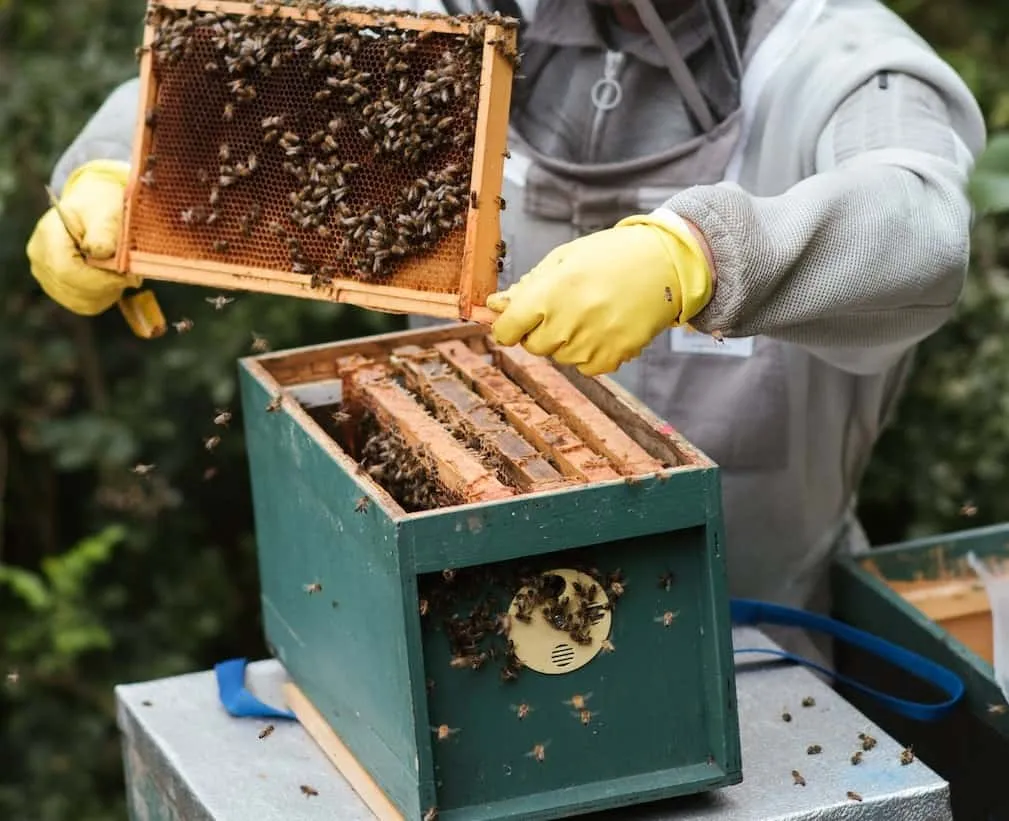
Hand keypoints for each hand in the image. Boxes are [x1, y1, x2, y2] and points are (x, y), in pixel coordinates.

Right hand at [26, 159, 140, 315]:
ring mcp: (45, 275)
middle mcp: (40, 258)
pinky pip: (84, 305)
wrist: (92, 209)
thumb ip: (104, 232)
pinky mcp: (58, 288)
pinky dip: (103, 296)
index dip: (100, 279)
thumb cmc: (101, 207)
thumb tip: (102, 252)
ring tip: (120, 273)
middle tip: (132, 274)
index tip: (128, 275)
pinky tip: (111, 280)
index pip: (67, 270)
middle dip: (109, 286)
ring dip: (108, 292)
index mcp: (49, 235)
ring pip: (81, 302)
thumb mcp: (107, 211)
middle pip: (75, 289)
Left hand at [486, 211, 714, 375]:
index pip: (507, 330)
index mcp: (553, 292)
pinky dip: (589, 352)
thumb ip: (527, 286)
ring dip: (566, 340)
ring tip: (590, 311)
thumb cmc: (611, 256)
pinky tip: (605, 326)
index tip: (514, 321)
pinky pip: (585, 367)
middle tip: (563, 307)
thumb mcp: (564, 259)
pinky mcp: (613, 357)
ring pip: (559, 357)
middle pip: (533, 346)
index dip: (506, 326)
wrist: (665, 265)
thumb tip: (494, 306)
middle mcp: (570, 321)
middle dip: (539, 330)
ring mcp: (592, 343)